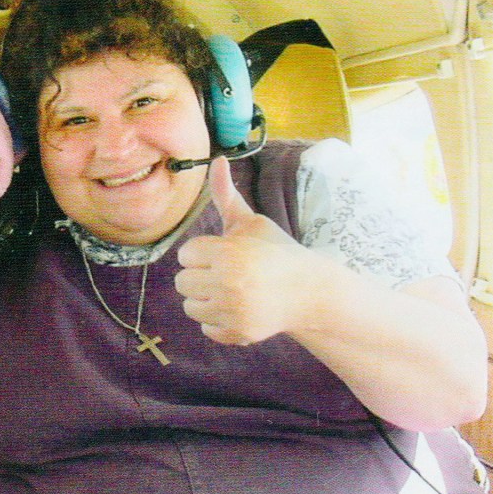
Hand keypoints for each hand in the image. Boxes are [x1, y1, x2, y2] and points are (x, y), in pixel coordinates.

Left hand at [174, 157, 315, 344]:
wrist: (310, 291)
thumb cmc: (276, 252)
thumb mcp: (251, 222)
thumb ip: (226, 196)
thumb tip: (217, 160)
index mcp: (228, 253)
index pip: (186, 255)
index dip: (203, 253)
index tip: (224, 254)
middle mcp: (228, 283)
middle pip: (182, 282)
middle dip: (201, 276)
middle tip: (228, 274)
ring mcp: (234, 311)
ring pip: (190, 307)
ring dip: (206, 300)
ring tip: (232, 291)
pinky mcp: (239, 333)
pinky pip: (206, 328)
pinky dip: (218, 322)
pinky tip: (239, 310)